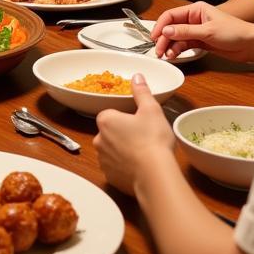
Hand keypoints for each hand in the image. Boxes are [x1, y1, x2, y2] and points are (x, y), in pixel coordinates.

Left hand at [93, 74, 173, 194]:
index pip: (112, 114)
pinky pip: (115, 169)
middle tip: (144, 138)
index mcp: (106, 120)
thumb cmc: (153, 139)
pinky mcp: (109, 177)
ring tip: (143, 155)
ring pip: (112, 151)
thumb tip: (137, 76)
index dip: (127, 118)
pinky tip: (139, 168)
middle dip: (123, 134)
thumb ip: (142, 92)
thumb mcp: (151, 110)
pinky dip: (124, 168)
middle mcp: (98, 139)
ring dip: (123, 152)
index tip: (140, 124)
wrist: (154, 174)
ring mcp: (102, 160)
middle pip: (111, 133)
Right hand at [150, 2, 253, 61]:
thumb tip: (166, 31)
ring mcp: (196, 31)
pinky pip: (183, 45)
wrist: (251, 45)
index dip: (161, 26)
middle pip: (172, 28)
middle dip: (164, 39)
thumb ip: (185, 31)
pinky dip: (177, 50)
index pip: (171, 15)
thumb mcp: (207, 31)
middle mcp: (194, 19)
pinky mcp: (200, 42)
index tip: (154, 37)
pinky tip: (174, 55)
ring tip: (167, 56)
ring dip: (170, 46)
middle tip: (159, 51)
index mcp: (195, 10)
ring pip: (176, 38)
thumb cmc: (234, 32)